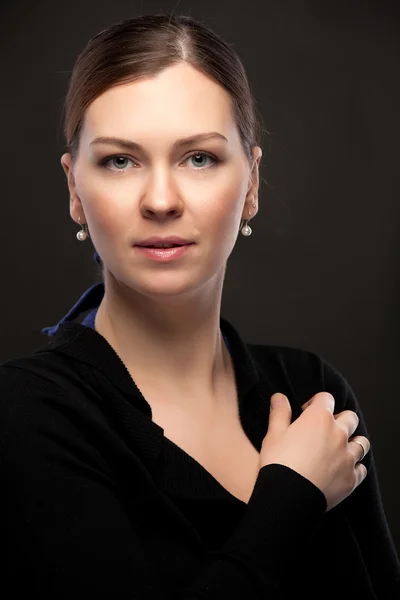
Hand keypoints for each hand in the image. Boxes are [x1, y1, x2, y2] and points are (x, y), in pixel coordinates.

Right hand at [259, 392, 369, 510]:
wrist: (289, 497)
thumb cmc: (279, 462)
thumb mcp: (273, 433)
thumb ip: (279, 412)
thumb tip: (279, 397)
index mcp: (319, 418)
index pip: (326, 398)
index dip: (316, 403)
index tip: (306, 412)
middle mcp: (338, 434)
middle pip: (350, 417)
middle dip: (339, 419)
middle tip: (324, 430)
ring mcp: (348, 457)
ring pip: (362, 442)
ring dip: (353, 442)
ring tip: (339, 448)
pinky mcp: (351, 478)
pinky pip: (361, 468)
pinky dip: (354, 467)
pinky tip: (342, 469)